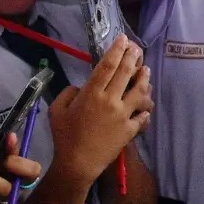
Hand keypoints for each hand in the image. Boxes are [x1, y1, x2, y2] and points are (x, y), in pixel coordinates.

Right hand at [48, 36, 153, 183]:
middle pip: (126, 73)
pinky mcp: (130, 129)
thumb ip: (68, 92)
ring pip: (140, 91)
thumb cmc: (64, 136)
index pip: (108, 65)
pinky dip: (145, 110)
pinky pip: (143, 116)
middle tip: (136, 49)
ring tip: (146, 71)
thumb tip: (82, 87)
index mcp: (92, 93)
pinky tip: (146, 106)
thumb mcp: (57, 110)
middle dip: (133, 57)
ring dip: (144, 79)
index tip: (123, 40)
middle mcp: (110, 100)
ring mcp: (123, 115)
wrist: (78, 163)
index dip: (117, 50)